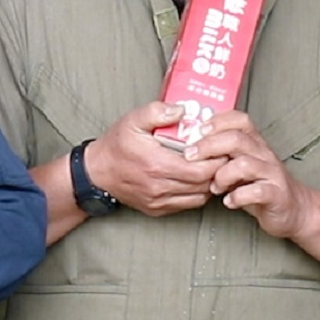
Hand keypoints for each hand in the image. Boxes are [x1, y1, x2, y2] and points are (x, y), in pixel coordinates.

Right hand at [86, 101, 223, 215]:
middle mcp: (159, 186)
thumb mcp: (133, 120)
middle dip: (217, 170)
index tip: (221, 148)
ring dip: (210, 183)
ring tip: (212, 166)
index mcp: (156, 164)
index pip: (200, 169)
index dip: (216, 160)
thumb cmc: (116, 145)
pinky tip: (198, 179)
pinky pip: (187, 205)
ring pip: (198, 197)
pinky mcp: (157, 209)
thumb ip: (158, 112)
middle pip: (203, 184)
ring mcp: (158, 201)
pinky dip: (198, 193)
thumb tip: (183, 110)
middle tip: (222, 156)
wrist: (97, 172)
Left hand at [187, 110, 313, 238]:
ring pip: (244, 164)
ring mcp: (271, 173)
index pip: (239, 120)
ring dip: (222, 176)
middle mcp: (264, 154)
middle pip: (236, 139)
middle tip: (191, 156)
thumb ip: (222, 154)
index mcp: (255, 143)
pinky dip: (237, 197)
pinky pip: (256, 192)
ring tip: (215, 187)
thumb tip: (190, 145)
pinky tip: (229, 201)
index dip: (217, 122)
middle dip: (209, 146)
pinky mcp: (275, 194)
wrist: (293, 208)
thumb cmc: (260, 185)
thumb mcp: (241, 164)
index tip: (197, 131)